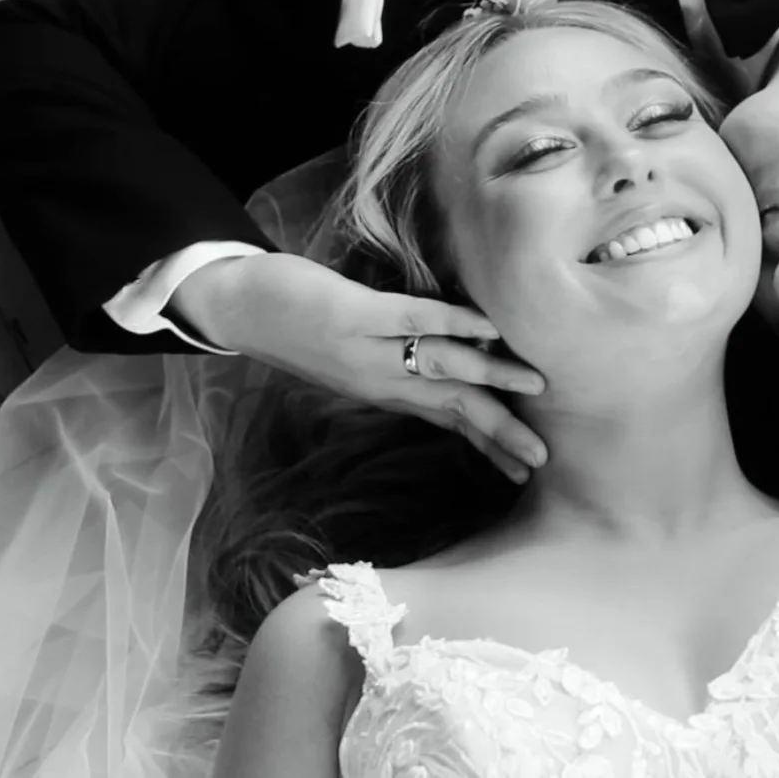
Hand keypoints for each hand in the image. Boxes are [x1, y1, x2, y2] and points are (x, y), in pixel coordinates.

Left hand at [173, 252, 548, 481]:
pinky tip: (488, 326)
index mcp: (384, 391)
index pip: (446, 423)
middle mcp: (380, 381)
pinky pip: (412, 318)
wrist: (236, 306)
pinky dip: (452, 321)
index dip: (488, 446)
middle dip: (500, 432)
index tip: (525, 472)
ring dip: (490, 377)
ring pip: (440, 368)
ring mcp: (367, 350)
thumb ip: (395, 360)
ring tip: (533, 386)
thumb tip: (451, 356)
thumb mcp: (350, 355)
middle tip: (542, 457)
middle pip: (452, 409)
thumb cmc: (299, 324)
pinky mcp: (354, 315)